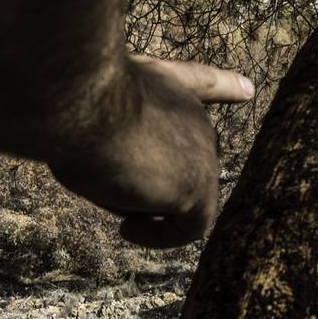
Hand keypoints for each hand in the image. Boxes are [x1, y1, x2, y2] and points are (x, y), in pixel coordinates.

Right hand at [49, 54, 253, 247]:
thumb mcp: (92, 114)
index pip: (202, 84)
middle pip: (174, 160)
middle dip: (141, 178)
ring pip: (172, 194)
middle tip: (101, 175)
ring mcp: (201, 150)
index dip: (225, 86)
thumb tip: (130, 175)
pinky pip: (190, 228)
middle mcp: (191, 111)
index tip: (247, 88)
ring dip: (134, 201)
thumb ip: (119, 137)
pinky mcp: (199, 187)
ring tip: (106, 184)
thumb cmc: (70, 107)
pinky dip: (159, 236)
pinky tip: (129, 229)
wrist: (80, 105)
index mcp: (165, 81)